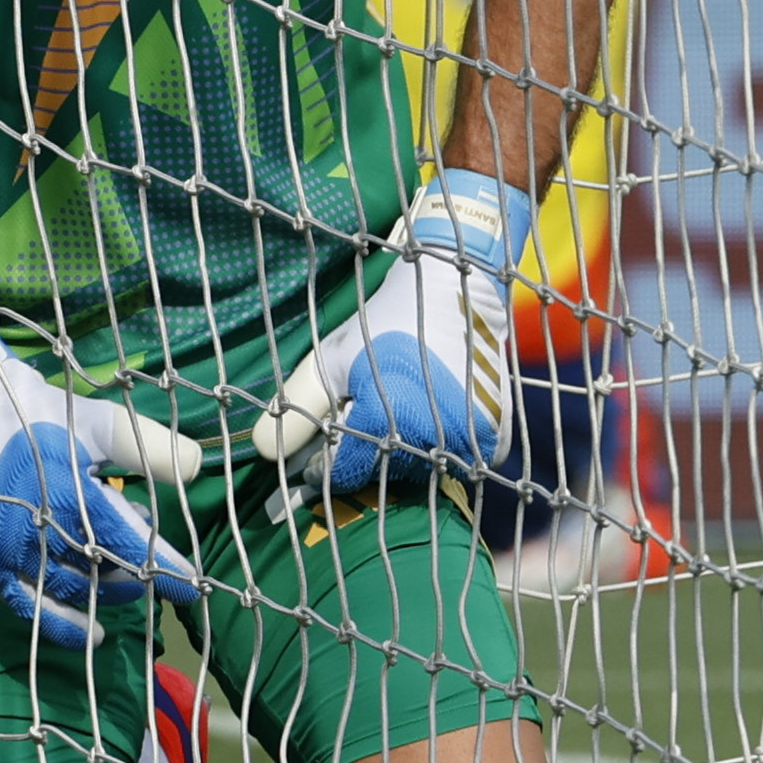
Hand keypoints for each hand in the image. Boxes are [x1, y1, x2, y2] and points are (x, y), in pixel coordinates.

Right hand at [0, 293, 204, 647]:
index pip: (127, 541)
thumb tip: (197, 465)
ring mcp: (14, 550)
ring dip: (103, 595)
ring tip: (130, 590)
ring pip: (69, 591)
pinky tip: (89, 634)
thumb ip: (148, 447)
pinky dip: (58, 624)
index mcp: (69, 494)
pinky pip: (28, 604)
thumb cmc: (49, 417)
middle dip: (134, 578)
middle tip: (157, 574)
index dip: (163, 566)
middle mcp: (39, 530)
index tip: (193, 585)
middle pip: (100, 573)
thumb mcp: (103, 424)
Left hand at [246, 171, 532, 497]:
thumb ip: (296, 407)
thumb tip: (264, 452)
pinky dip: (441, 449)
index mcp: (388, 421)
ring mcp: (471, 440)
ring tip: (397, 414)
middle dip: (367, 456)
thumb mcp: (331, 358)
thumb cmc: (385, 321)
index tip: (318, 455)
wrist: (454, 287)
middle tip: (363, 422)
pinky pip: (459, 462)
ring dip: (404, 454)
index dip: (326, 466)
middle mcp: (433, 438)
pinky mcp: (498, 438)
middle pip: (385, 475)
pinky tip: (431, 415)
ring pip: (422, 470)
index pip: (345, 474)